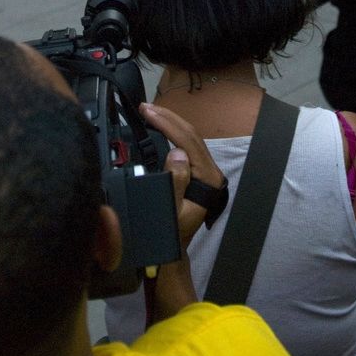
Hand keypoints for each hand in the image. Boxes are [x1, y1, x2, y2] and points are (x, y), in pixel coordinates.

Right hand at [140, 102, 223, 248]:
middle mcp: (210, 170)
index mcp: (208, 179)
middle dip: (168, 117)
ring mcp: (204, 169)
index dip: (168, 125)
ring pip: (189, 136)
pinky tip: (161, 124)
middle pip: (191, 134)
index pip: (188, 142)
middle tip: (146, 106)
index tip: (149, 113)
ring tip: (151, 110)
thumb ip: (175, 183)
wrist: (174, 248)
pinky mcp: (196, 170)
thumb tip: (177, 154)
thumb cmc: (172, 233)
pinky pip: (186, 144)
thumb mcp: (171, 212)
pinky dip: (172, 131)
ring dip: (170, 121)